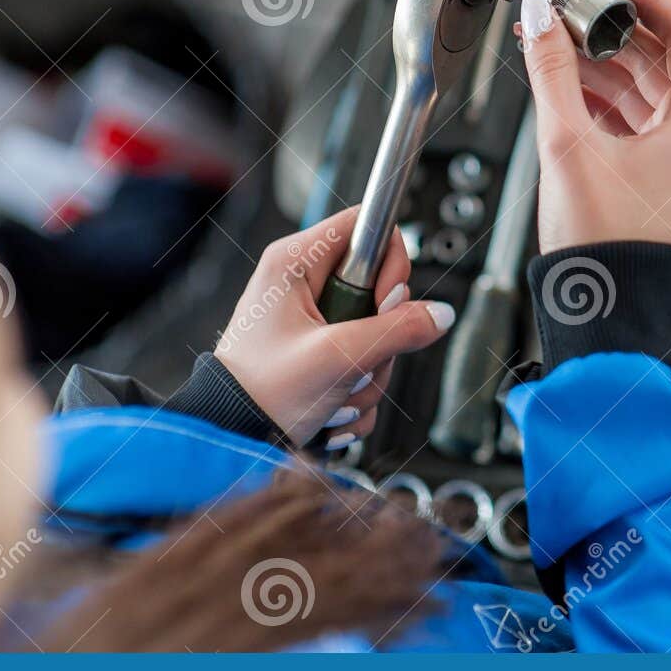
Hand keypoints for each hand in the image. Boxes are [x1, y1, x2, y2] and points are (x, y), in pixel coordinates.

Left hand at [214, 208, 455, 444]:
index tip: (384, 305)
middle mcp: (303, 286)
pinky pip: (365, 362)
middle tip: (353, 361)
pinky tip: (332, 407)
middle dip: (380, 339)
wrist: (230, 442)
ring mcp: (313, 322)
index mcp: (295, 264)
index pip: (368, 228)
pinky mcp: (319, 353)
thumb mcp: (337, 358)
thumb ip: (396, 332)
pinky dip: (357, 392)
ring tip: (337, 394)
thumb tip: (440, 314)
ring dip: (369, 374)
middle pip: (381, 290)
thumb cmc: (259, 395)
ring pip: (377, 333)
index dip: (390, 265)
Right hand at [518, 0, 670, 253]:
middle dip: (609, 30)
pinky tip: (564, 82)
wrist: (605, 309)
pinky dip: (605, 97)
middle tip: (567, 9)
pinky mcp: (666, 177)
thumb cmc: (604, 245)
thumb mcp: (568, 142)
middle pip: (662, 57)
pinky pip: (639, 118)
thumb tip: (544, 17)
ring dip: (601, 63)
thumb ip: (552, 69)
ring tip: (553, 43)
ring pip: (647, 88)